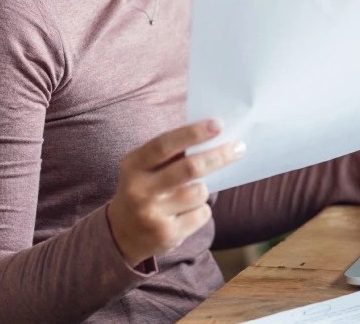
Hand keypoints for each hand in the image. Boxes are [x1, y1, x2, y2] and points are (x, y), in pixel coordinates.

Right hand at [107, 119, 244, 263]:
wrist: (121, 234)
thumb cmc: (145, 188)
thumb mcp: (145, 167)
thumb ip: (171, 152)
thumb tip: (213, 133)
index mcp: (134, 165)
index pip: (165, 145)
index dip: (192, 133)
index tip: (218, 124)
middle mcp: (140, 189)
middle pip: (190, 168)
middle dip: (219, 156)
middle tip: (239, 146)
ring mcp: (152, 214)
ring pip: (199, 192)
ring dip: (202, 189)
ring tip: (188, 194)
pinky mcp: (166, 235)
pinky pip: (201, 214)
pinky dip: (200, 211)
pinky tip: (183, 214)